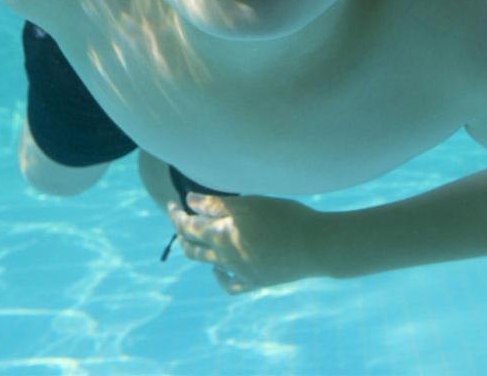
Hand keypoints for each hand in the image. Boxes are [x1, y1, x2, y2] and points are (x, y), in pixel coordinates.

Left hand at [167, 193, 324, 295]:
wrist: (314, 246)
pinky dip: (219, 276)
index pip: (188, 226)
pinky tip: (218, 267)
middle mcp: (225, 256)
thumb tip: (190, 202)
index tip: (172, 204)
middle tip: (178, 217)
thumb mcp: (250, 203)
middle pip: (192, 247)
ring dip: (195, 250)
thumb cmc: (284, 216)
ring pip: (207, 263)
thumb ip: (217, 204)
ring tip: (193, 239)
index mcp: (222, 234)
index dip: (176, 214)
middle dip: (180, 232)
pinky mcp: (254, 282)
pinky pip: (229, 284)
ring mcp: (239, 272)